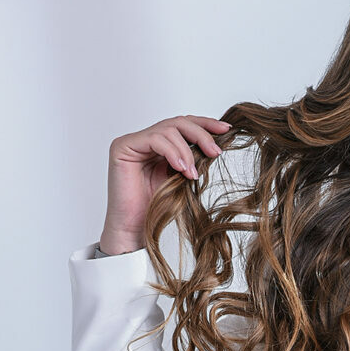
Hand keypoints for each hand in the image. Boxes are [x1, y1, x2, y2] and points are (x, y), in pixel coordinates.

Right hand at [98, 116, 233, 253]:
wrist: (136, 227)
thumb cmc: (158, 207)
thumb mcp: (184, 177)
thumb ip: (194, 158)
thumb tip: (217, 144)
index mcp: (160, 144)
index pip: (184, 125)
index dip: (205, 124)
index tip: (226, 129)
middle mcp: (145, 139)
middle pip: (178, 122)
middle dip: (201, 134)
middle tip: (215, 152)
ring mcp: (133, 141)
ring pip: (168, 129)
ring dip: (187, 151)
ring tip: (193, 174)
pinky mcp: (123, 147)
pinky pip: (155, 139)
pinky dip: (172, 153)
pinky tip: (181, 169)